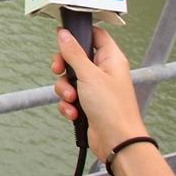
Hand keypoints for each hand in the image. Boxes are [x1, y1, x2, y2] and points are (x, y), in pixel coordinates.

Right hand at [51, 27, 147, 161]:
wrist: (116, 141)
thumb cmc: (113, 109)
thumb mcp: (89, 75)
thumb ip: (73, 53)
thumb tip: (64, 34)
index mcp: (111, 59)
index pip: (95, 35)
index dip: (79, 34)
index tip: (63, 37)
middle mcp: (103, 72)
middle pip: (76, 57)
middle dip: (64, 67)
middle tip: (59, 70)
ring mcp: (95, 88)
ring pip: (69, 79)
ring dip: (64, 90)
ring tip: (72, 99)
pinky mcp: (88, 104)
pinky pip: (69, 97)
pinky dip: (68, 105)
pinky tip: (74, 112)